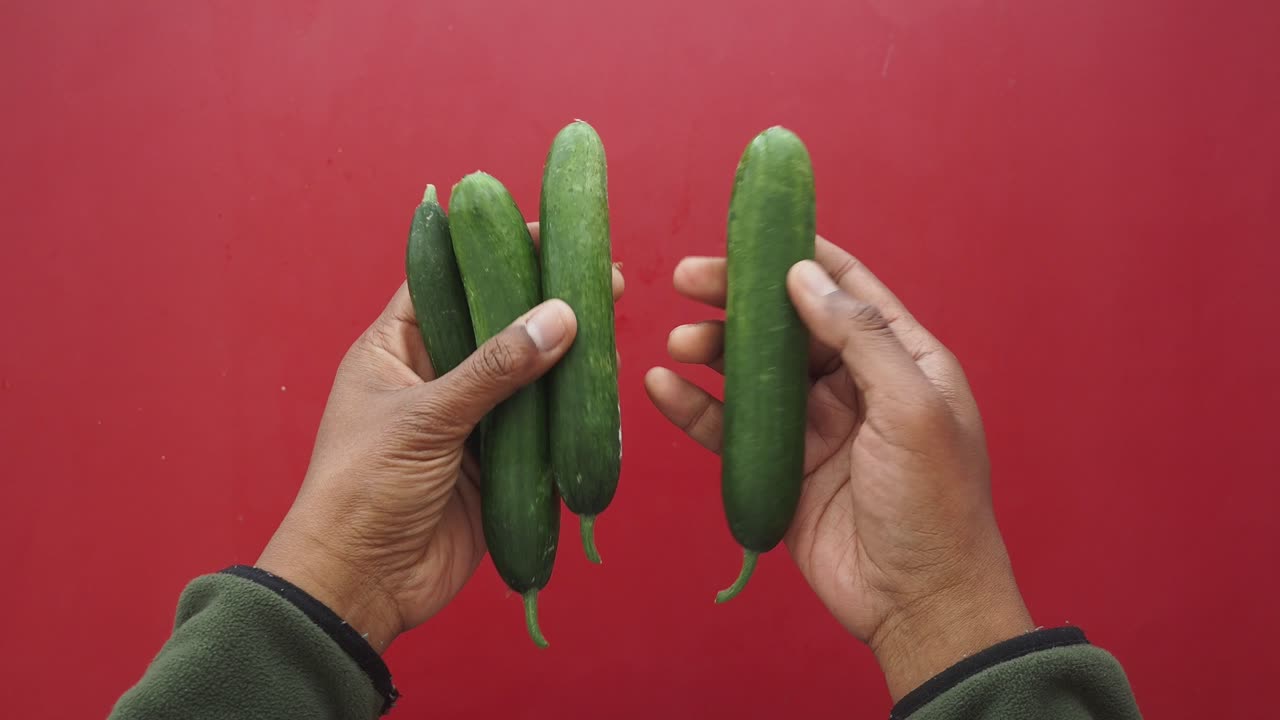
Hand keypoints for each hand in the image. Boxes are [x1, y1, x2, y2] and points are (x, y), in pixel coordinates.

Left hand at [258, 224, 623, 652]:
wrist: (362, 587)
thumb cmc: (364, 489)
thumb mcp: (424, 419)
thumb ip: (493, 368)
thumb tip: (560, 316)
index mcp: (395, 350)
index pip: (445, 281)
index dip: (490, 253)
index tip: (541, 231)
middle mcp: (435, 378)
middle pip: (497, 325)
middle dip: (545, 301)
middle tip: (600, 277)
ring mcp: (470, 422)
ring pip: (527, 376)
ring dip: (565, 356)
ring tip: (613, 321)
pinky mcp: (497, 464)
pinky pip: (541, 428)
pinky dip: (569, 412)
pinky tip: (602, 387)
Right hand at [645, 237, 1032, 699]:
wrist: (919, 603)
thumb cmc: (935, 503)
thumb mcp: (911, 407)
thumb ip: (860, 337)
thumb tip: (804, 276)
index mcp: (902, 359)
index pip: (845, 287)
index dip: (796, 254)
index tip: (746, 232)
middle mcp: (855, 385)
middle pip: (788, 324)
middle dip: (738, 299)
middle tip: (685, 277)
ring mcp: (814, 428)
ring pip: (753, 373)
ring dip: (713, 350)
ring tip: (678, 340)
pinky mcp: (780, 469)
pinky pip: (730, 429)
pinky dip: (695, 408)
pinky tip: (662, 388)